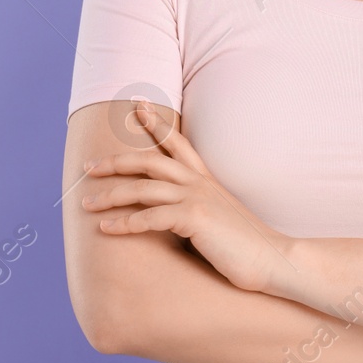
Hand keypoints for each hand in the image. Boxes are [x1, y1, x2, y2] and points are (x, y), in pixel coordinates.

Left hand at [82, 102, 293, 294]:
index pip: (176, 142)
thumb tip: (179, 211)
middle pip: (148, 162)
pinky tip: (107, 229)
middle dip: (115, 161)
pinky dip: (125, 223)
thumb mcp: (221, 215)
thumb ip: (200, 206)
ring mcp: (197, 199)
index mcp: (205, 179)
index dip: (154, 122)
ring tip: (87, 204)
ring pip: (142, 188)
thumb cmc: (247, 245)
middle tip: (88, 166)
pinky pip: (150, 218)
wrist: (275, 258)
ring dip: (110, 195)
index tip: (136, 104)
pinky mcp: (195, 219)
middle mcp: (199, 183)